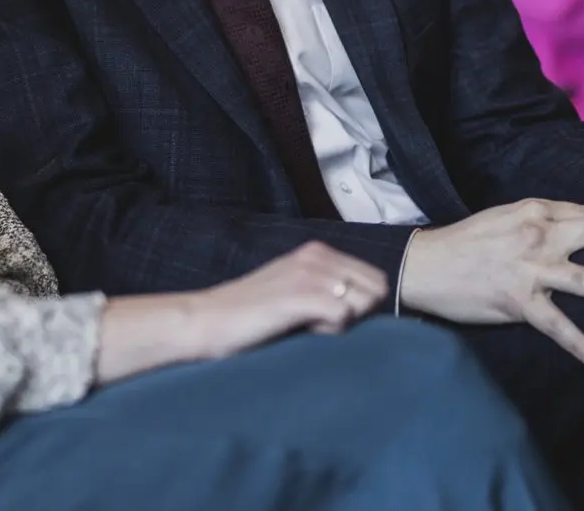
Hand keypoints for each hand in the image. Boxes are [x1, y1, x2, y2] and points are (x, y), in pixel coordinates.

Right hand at [190, 242, 386, 356]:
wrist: (207, 321)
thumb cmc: (252, 314)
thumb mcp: (294, 288)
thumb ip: (327, 287)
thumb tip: (368, 305)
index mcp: (317, 251)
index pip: (375, 278)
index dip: (360, 305)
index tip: (328, 315)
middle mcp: (316, 256)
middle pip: (375, 290)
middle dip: (357, 312)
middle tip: (320, 322)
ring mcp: (307, 274)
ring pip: (363, 302)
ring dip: (342, 322)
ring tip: (308, 325)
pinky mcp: (299, 296)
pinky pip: (344, 316)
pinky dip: (330, 330)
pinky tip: (303, 330)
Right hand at [399, 200, 583, 367]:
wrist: (426, 264)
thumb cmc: (467, 241)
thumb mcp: (506, 217)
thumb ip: (544, 219)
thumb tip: (581, 224)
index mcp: (536, 211)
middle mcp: (538, 236)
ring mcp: (530, 269)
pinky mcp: (519, 300)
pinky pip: (556, 325)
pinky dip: (580, 344)